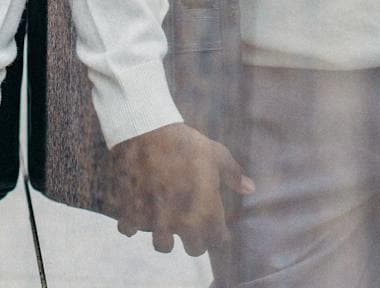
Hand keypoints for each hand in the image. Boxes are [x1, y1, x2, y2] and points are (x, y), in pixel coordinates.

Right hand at [110, 122, 252, 256]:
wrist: (145, 129)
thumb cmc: (184, 141)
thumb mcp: (214, 153)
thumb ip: (232, 174)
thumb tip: (250, 188)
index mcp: (206, 210)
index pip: (219, 239)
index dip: (218, 233)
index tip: (214, 226)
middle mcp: (182, 221)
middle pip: (194, 249)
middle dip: (194, 240)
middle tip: (189, 225)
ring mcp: (155, 220)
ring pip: (163, 246)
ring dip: (164, 236)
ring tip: (164, 222)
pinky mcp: (130, 211)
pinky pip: (129, 229)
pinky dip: (131, 222)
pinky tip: (136, 210)